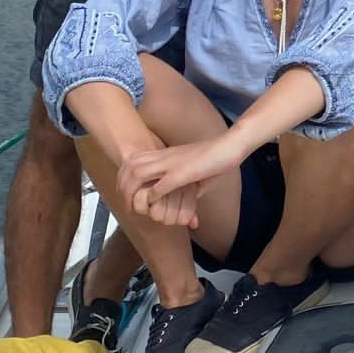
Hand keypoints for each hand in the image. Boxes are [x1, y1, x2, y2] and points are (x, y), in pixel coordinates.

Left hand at [115, 136, 238, 227]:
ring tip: (134, 207)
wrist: (230, 145)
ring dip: (133, 192)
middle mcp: (164, 156)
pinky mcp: (182, 173)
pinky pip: (159, 186)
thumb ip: (187, 184)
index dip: (124, 175)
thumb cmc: (216, 158)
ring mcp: (172, 163)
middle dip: (122, 185)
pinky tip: (153, 204)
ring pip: (138, 174)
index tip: (125, 191)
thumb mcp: (195, 170)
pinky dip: (152, 197)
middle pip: (129, 166)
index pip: (133, 159)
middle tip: (126, 203)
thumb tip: (189, 198)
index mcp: (166, 153)